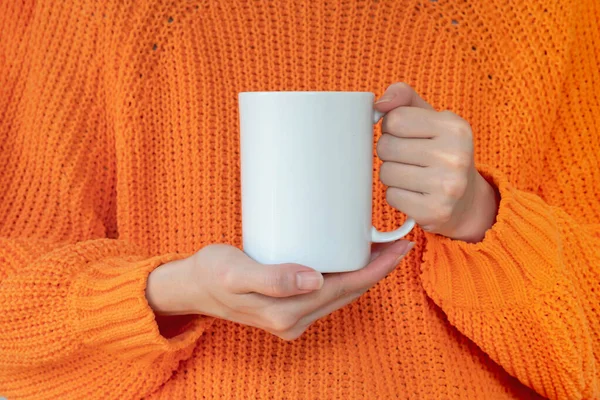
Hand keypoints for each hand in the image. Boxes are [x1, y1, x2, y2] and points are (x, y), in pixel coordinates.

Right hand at [146, 241, 412, 339]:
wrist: (193, 286)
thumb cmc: (212, 274)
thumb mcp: (235, 272)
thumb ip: (273, 279)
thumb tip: (315, 280)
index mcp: (286, 314)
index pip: (344, 289)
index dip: (375, 269)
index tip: (397, 248)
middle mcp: (294, 321)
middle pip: (348, 293)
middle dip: (377, 269)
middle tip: (399, 242)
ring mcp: (292, 317)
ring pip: (340, 294)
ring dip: (364, 272)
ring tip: (382, 248)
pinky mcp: (288, 308)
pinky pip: (327, 292)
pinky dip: (345, 275)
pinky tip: (350, 259)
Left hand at [375, 83, 498, 241]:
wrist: (467, 201)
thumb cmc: (441, 152)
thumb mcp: (431, 118)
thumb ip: (404, 98)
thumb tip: (379, 103)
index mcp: (454, 127)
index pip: (394, 119)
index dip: (392, 128)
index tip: (408, 136)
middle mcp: (455, 156)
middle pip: (386, 147)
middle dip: (390, 152)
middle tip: (409, 158)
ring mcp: (447, 186)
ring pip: (386, 173)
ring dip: (392, 175)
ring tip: (413, 176)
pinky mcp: (435, 211)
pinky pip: (392, 196)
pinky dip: (397, 196)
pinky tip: (416, 193)